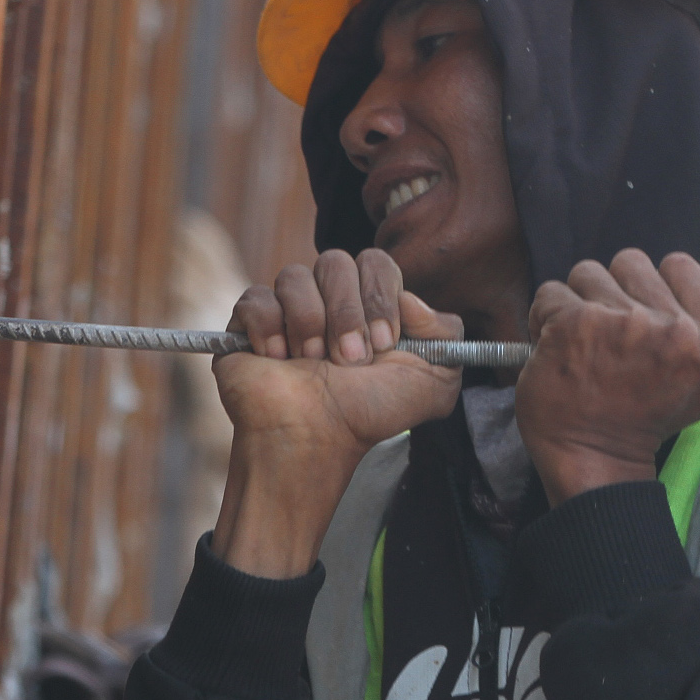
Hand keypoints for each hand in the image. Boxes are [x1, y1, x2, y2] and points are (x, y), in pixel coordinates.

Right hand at [210, 249, 463, 576]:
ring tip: (311, 364)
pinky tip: (278, 360)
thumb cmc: (370, 413)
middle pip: (334, 261)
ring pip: (294, 276)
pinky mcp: (249, 320)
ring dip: (309, 324)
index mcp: (369, 304)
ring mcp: (288, 308)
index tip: (383, 342)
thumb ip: (449, 332)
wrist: (316, 438)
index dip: (380, 295)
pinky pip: (256, 297)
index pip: (375, 261)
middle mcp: (329, 300)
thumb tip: (414, 300)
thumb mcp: (435, 381)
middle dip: (346, 313)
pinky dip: (271, 331)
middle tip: (348, 359)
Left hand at [516, 250, 699, 504]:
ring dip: (580, 302)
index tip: (643, 318)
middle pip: (632, 262)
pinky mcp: (575, 324)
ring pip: (588, 272)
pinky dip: (546, 318)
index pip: (680, 265)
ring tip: (583, 343)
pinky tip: (557, 349)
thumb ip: (698, 329)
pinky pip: (551, 293)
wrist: (598, 464)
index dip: (654, 288)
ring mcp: (625, 323)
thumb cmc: (643, 422)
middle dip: (615, 292)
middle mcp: (676, 329)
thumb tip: (668, 281)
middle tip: (609, 335)